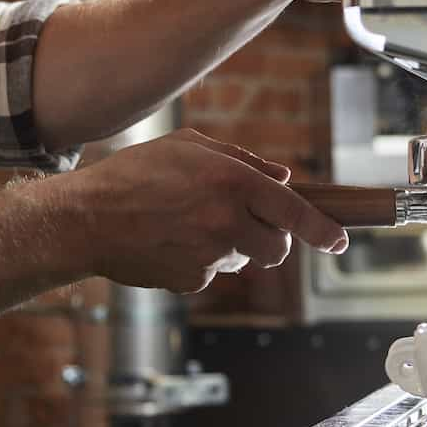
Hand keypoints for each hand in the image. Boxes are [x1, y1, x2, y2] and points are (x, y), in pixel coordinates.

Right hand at [63, 129, 349, 293]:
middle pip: (277, 249)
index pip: (294, 211)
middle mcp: (226, 220)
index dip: (323, 231)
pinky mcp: (191, 281)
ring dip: (229, 246)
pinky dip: (198, 260)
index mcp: (231, 181)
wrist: (86, 219)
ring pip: (241, 259)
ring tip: (186, 223)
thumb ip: (241, 160)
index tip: (340, 243)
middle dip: (270, 240)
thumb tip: (282, 179)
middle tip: (242, 222)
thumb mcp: (188, 146)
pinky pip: (210, 273)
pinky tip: (169, 241)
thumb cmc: (134, 173)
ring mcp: (209, 255)